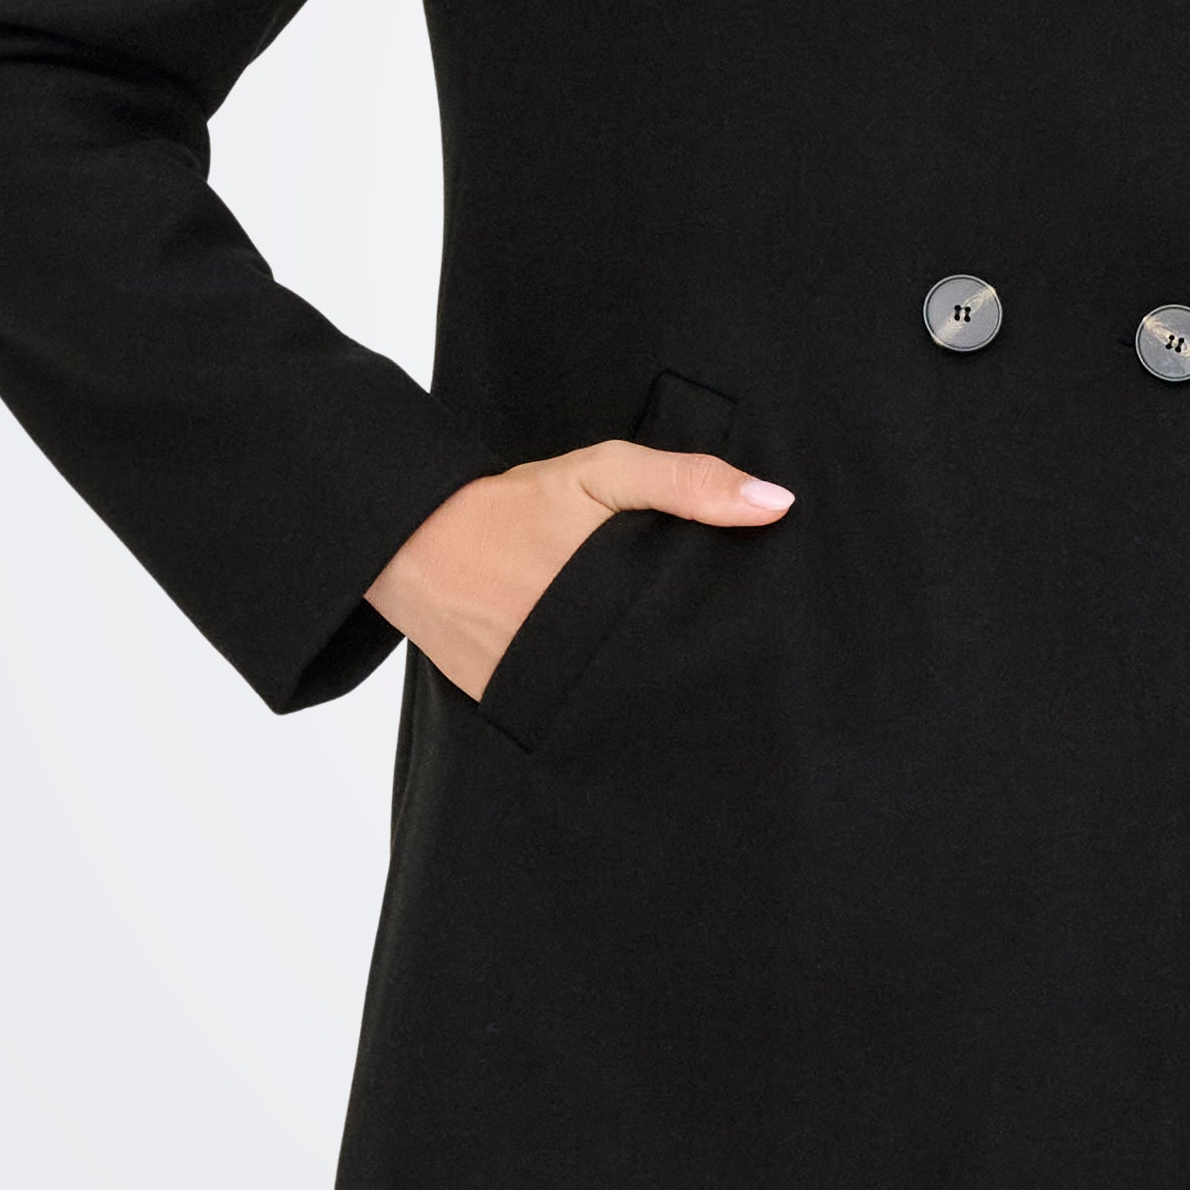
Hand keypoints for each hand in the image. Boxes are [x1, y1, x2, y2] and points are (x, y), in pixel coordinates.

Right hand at [366, 442, 794, 701]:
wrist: (413, 540)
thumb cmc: (515, 504)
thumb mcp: (603, 474)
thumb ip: (687, 484)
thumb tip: (777, 504)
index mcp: (618, 605)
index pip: (699, 640)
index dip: (731, 636)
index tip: (762, 629)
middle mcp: (585, 661)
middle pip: (666, 679)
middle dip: (691, 667)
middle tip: (725, 658)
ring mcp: (547, 693)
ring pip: (623, 704)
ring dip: (644, 688)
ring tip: (672, 676)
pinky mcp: (515, 711)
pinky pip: (572, 716)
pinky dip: (594, 701)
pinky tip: (613, 684)